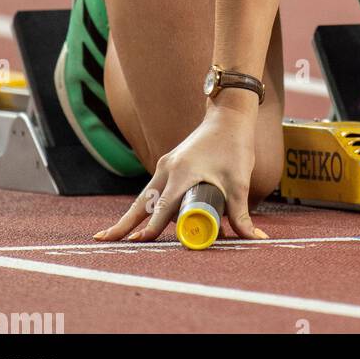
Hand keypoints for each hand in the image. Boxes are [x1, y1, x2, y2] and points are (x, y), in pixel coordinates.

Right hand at [93, 107, 268, 243]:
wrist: (229, 116)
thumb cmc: (234, 146)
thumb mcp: (239, 182)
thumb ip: (242, 214)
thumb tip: (256, 238)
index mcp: (181, 173)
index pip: (161, 207)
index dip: (152, 227)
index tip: (139, 243)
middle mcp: (168, 169)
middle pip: (141, 202)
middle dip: (124, 223)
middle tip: (103, 240)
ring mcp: (166, 165)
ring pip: (144, 195)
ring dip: (131, 215)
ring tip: (114, 235)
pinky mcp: (170, 164)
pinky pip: (153, 188)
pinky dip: (144, 204)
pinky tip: (137, 218)